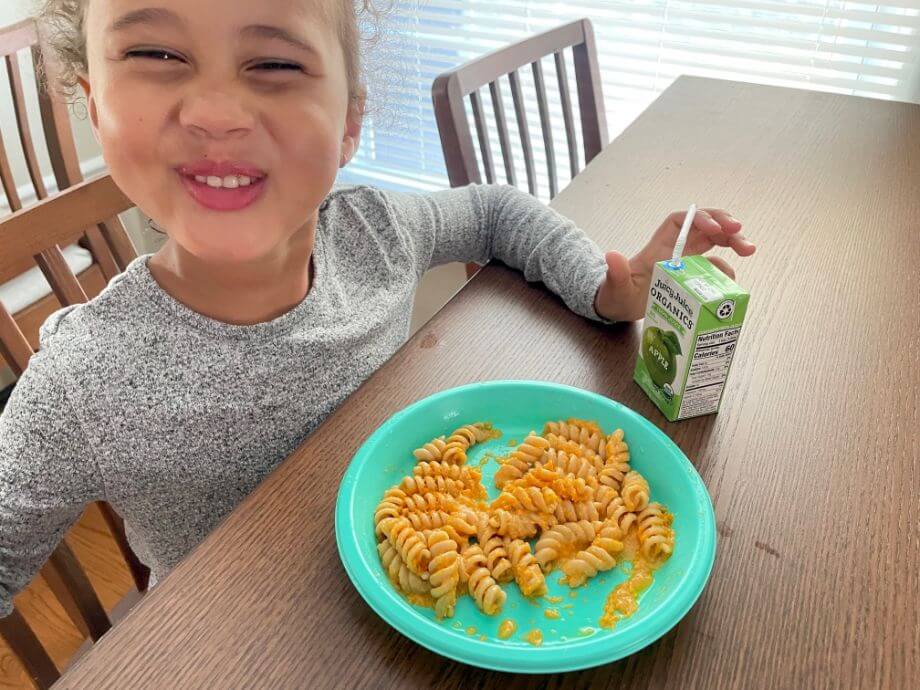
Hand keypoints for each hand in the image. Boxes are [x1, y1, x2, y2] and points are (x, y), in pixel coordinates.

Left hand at [594, 208, 755, 321]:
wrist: (619, 309)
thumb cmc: (616, 294)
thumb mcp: (615, 287)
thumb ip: (616, 274)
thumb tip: (612, 256)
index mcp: (659, 247)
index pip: (680, 222)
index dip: (698, 219)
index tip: (715, 228)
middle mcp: (675, 250)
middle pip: (704, 228)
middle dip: (724, 226)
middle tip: (741, 233)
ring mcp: (686, 263)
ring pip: (714, 244)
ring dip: (733, 242)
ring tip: (748, 250)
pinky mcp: (693, 278)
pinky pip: (713, 269)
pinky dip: (726, 270)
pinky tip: (732, 280)